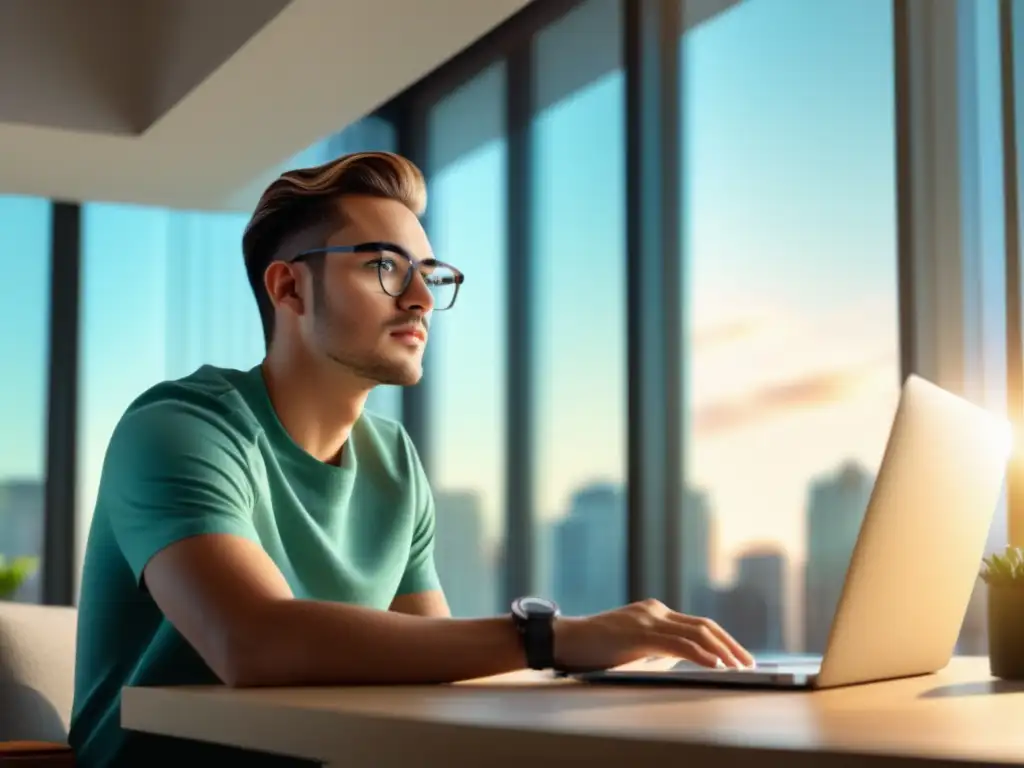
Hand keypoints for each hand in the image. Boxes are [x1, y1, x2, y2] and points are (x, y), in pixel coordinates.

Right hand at [553, 599, 754, 671]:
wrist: (564, 640)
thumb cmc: (593, 648)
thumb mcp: (631, 645)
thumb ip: (656, 648)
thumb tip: (685, 661)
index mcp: (654, 612)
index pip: (698, 624)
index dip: (723, 639)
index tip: (739, 656)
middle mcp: (654, 610)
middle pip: (704, 625)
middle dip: (731, 644)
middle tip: (750, 663)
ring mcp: (647, 620)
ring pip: (696, 632)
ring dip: (723, 650)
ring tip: (740, 667)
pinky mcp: (640, 634)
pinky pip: (678, 644)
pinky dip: (700, 655)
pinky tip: (715, 665)